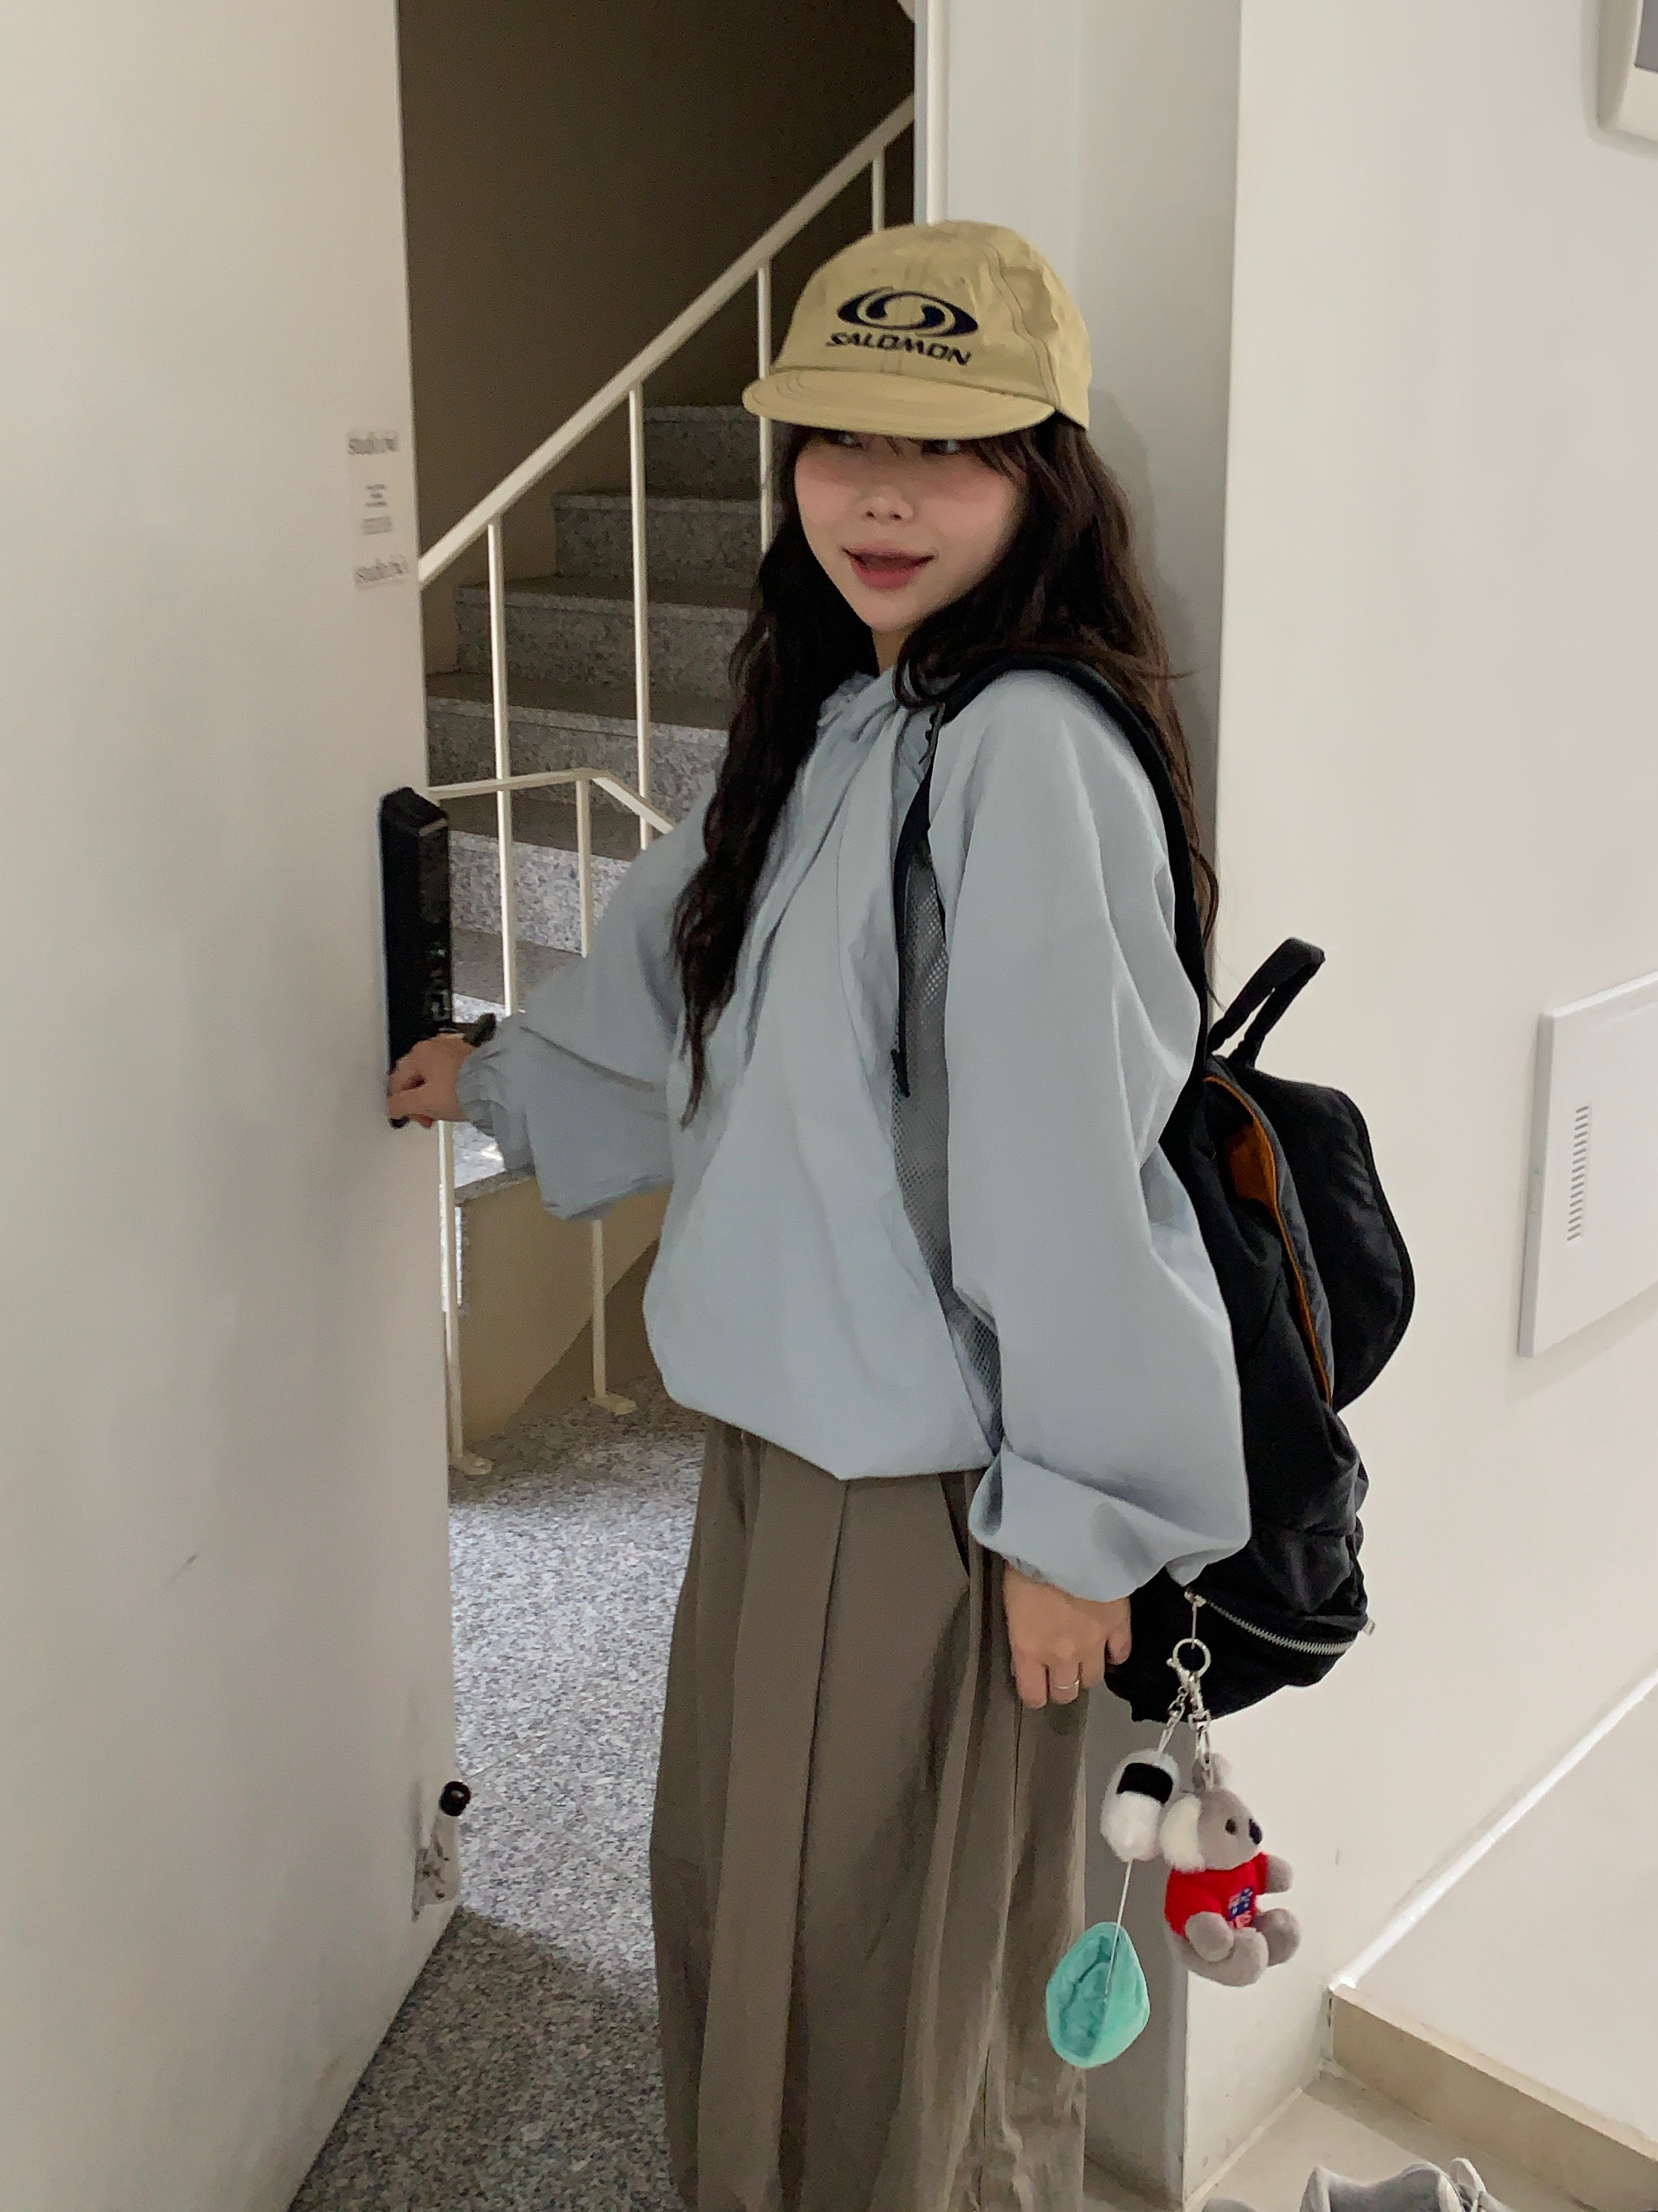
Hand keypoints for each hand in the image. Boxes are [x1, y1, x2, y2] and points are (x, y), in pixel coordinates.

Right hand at [386, 1034, 474, 1127]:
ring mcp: (451, 1050)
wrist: (495, 1087)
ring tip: (442, 1111)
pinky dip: (446, 1089)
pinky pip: (447, 1075)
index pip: (397, 1082)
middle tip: (427, 1117)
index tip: (410, 1117)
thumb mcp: (424, 1102)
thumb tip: (393, 1108)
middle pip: (414, 1078)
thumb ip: (401, 1105)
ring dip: (432, 1097)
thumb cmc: (462, 1090)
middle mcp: (434, 1047)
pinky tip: (454, 1101)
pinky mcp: (466, 1058)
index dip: (400, 1104)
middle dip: (418, 1101)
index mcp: (419, 1053)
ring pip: (431, 1077)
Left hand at [1001, 1565, 1131, 1709]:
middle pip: (1065, 1692)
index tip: (1036, 1686)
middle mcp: (1061, 1656)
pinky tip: (1110, 1648)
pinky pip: (1121, 1654)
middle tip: (1060, 1673)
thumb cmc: (1026, 1564)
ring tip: (1084, 1659)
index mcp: (1030, 1650)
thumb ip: (1023, 1633)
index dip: (1035, 1693)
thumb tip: (1029, 1647)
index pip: (1033, 1695)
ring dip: (1086, 1672)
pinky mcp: (1118, 1627)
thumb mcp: (1012, 1603)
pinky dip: (1115, 1654)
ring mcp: (1093, 1644)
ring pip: (1092, 1679)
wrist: (1066, 1542)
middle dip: (1061, 1686)